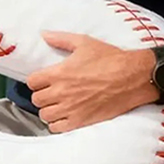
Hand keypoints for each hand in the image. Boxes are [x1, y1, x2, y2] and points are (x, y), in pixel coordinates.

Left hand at [26, 32, 155, 132]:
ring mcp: (71, 108)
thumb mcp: (84, 42)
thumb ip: (60, 39)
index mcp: (60, 73)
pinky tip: (64, 115)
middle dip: (41, 94)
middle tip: (50, 91)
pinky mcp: (81, 121)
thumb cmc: (110, 59)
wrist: (132, 77)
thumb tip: (44, 34)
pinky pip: (57, 128)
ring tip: (56, 104)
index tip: (42, 79)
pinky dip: (57, 123)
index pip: (32, 82)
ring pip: (44, 115)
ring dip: (48, 109)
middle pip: (36, 100)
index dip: (36, 80)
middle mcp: (62, 92)